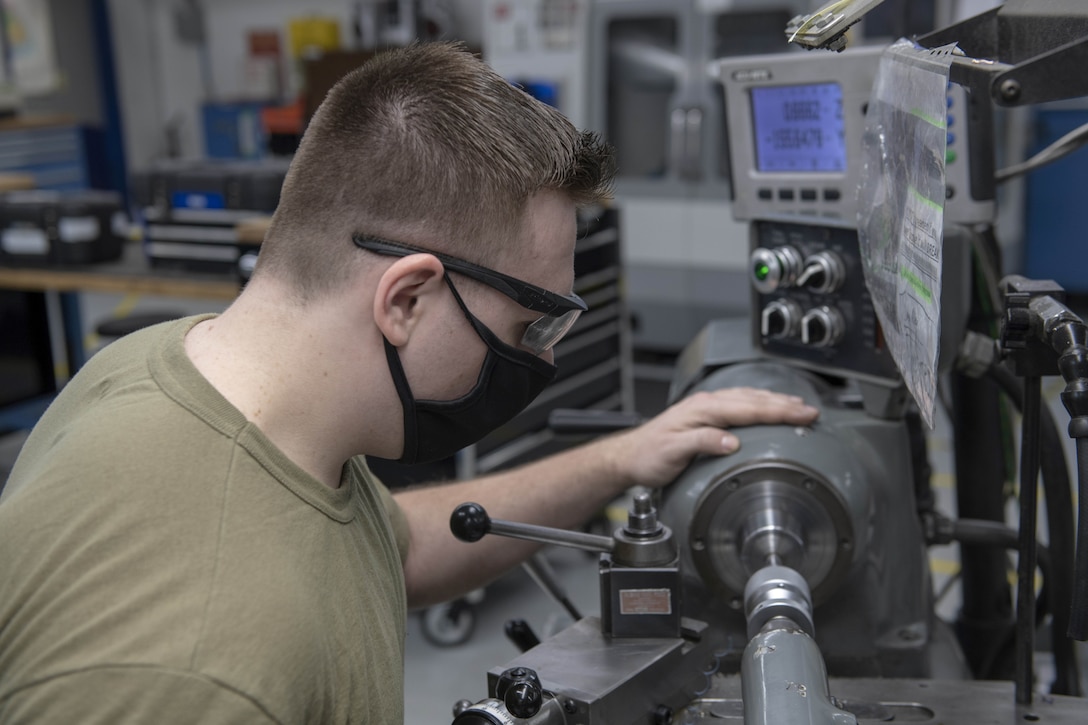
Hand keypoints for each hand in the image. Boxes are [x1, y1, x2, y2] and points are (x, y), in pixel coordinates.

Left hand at [605, 387, 818, 488]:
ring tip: (798, 407)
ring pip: (748, 399)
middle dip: (785, 405)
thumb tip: (731, 442)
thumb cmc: (648, 455)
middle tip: (812, 411)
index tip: (803, 415)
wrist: (630, 456)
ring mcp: (707, 407)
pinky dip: (759, 405)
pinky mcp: (706, 415)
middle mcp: (706, 404)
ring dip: (775, 402)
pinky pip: (740, 404)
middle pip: (753, 400)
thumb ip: (702, 443)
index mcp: (702, 410)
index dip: (779, 412)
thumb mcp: (673, 453)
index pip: (749, 408)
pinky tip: (767, 408)